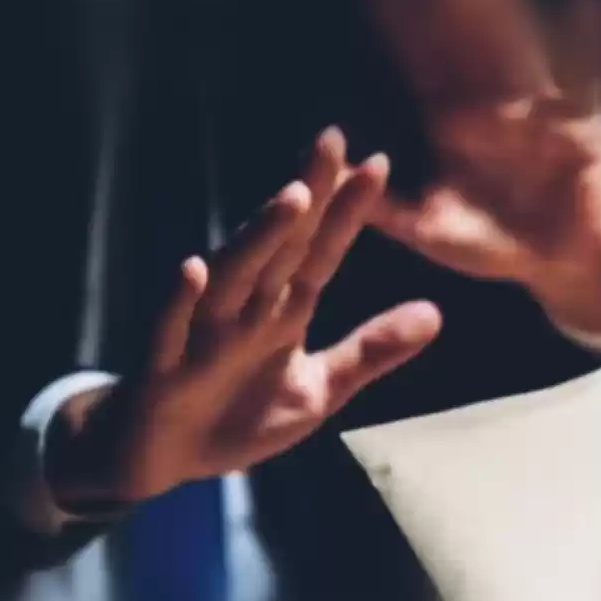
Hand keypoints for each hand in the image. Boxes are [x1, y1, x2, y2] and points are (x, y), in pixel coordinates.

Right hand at [49, 128, 441, 507]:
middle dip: (307, 195)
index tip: (377, 163)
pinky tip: (195, 269)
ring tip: (294, 197)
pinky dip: (181, 302)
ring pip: (233, 277)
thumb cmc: (238, 416)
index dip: (348, 212)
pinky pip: (170, 331)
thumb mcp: (317, 391)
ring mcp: (203, 335)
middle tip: (334, 140)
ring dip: (261, 237)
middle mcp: (244, 311)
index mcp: (282, 312)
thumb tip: (436, 313)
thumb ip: (369, 351)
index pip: (321, 252)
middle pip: (280, 246)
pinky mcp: (164, 369)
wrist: (164, 460)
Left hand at [367, 0, 600, 333]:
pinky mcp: (582, 125)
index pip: (429, 66)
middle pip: (472, 39)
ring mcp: (539, 109)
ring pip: (522, 47)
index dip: (408, 30)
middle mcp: (495, 104)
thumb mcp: (429, 228)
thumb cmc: (489, 244)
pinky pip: (585, 80)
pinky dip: (590, 43)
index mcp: (455, 122)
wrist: (554, 265)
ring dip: (512, 5)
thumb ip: (384, 204)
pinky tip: (588, 1)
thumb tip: (337, 171)